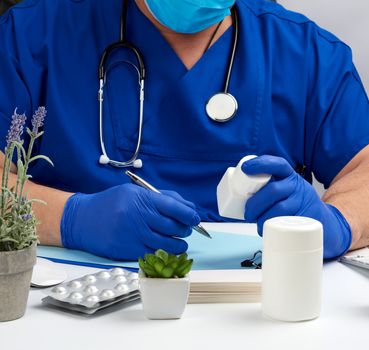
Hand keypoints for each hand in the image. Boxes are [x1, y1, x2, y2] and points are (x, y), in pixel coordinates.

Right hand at [60, 184, 199, 259]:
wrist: (82, 219)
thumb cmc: (111, 203)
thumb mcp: (134, 192)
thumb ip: (161, 197)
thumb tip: (187, 206)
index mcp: (142, 199)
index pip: (174, 207)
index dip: (189, 214)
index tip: (195, 218)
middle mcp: (139, 217)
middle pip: (174, 226)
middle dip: (185, 229)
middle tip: (186, 228)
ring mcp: (134, 236)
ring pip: (167, 244)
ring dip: (179, 244)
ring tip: (180, 241)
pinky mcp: (129, 251)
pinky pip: (154, 254)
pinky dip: (164, 252)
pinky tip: (165, 248)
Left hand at [242, 155, 351, 258]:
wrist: (325, 222)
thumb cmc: (296, 204)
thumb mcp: (286, 189)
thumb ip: (267, 188)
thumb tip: (239, 194)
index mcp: (289, 176)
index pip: (277, 164)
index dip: (260, 164)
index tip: (245, 168)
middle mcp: (297, 186)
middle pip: (273, 190)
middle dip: (255, 203)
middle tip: (248, 213)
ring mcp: (303, 202)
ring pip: (279, 209)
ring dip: (262, 219)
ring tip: (257, 224)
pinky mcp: (307, 220)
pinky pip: (287, 224)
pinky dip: (274, 229)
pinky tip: (268, 231)